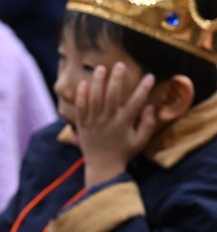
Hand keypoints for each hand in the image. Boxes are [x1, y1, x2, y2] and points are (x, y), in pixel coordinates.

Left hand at [75, 62, 155, 187]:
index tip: (149, 76)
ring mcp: (93, 122)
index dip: (143, 89)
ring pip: (94, 99)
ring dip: (97, 82)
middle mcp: (108, 121)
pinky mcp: (82, 124)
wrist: (102, 166)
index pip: (136, 103)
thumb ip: (147, 125)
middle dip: (116, 79)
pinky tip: (83, 83)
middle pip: (112, 96)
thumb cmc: (123, 153)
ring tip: (101, 68)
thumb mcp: (140, 141)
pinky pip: (80, 108)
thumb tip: (151, 107)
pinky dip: (81, 95)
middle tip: (119, 64)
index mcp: (124, 124)